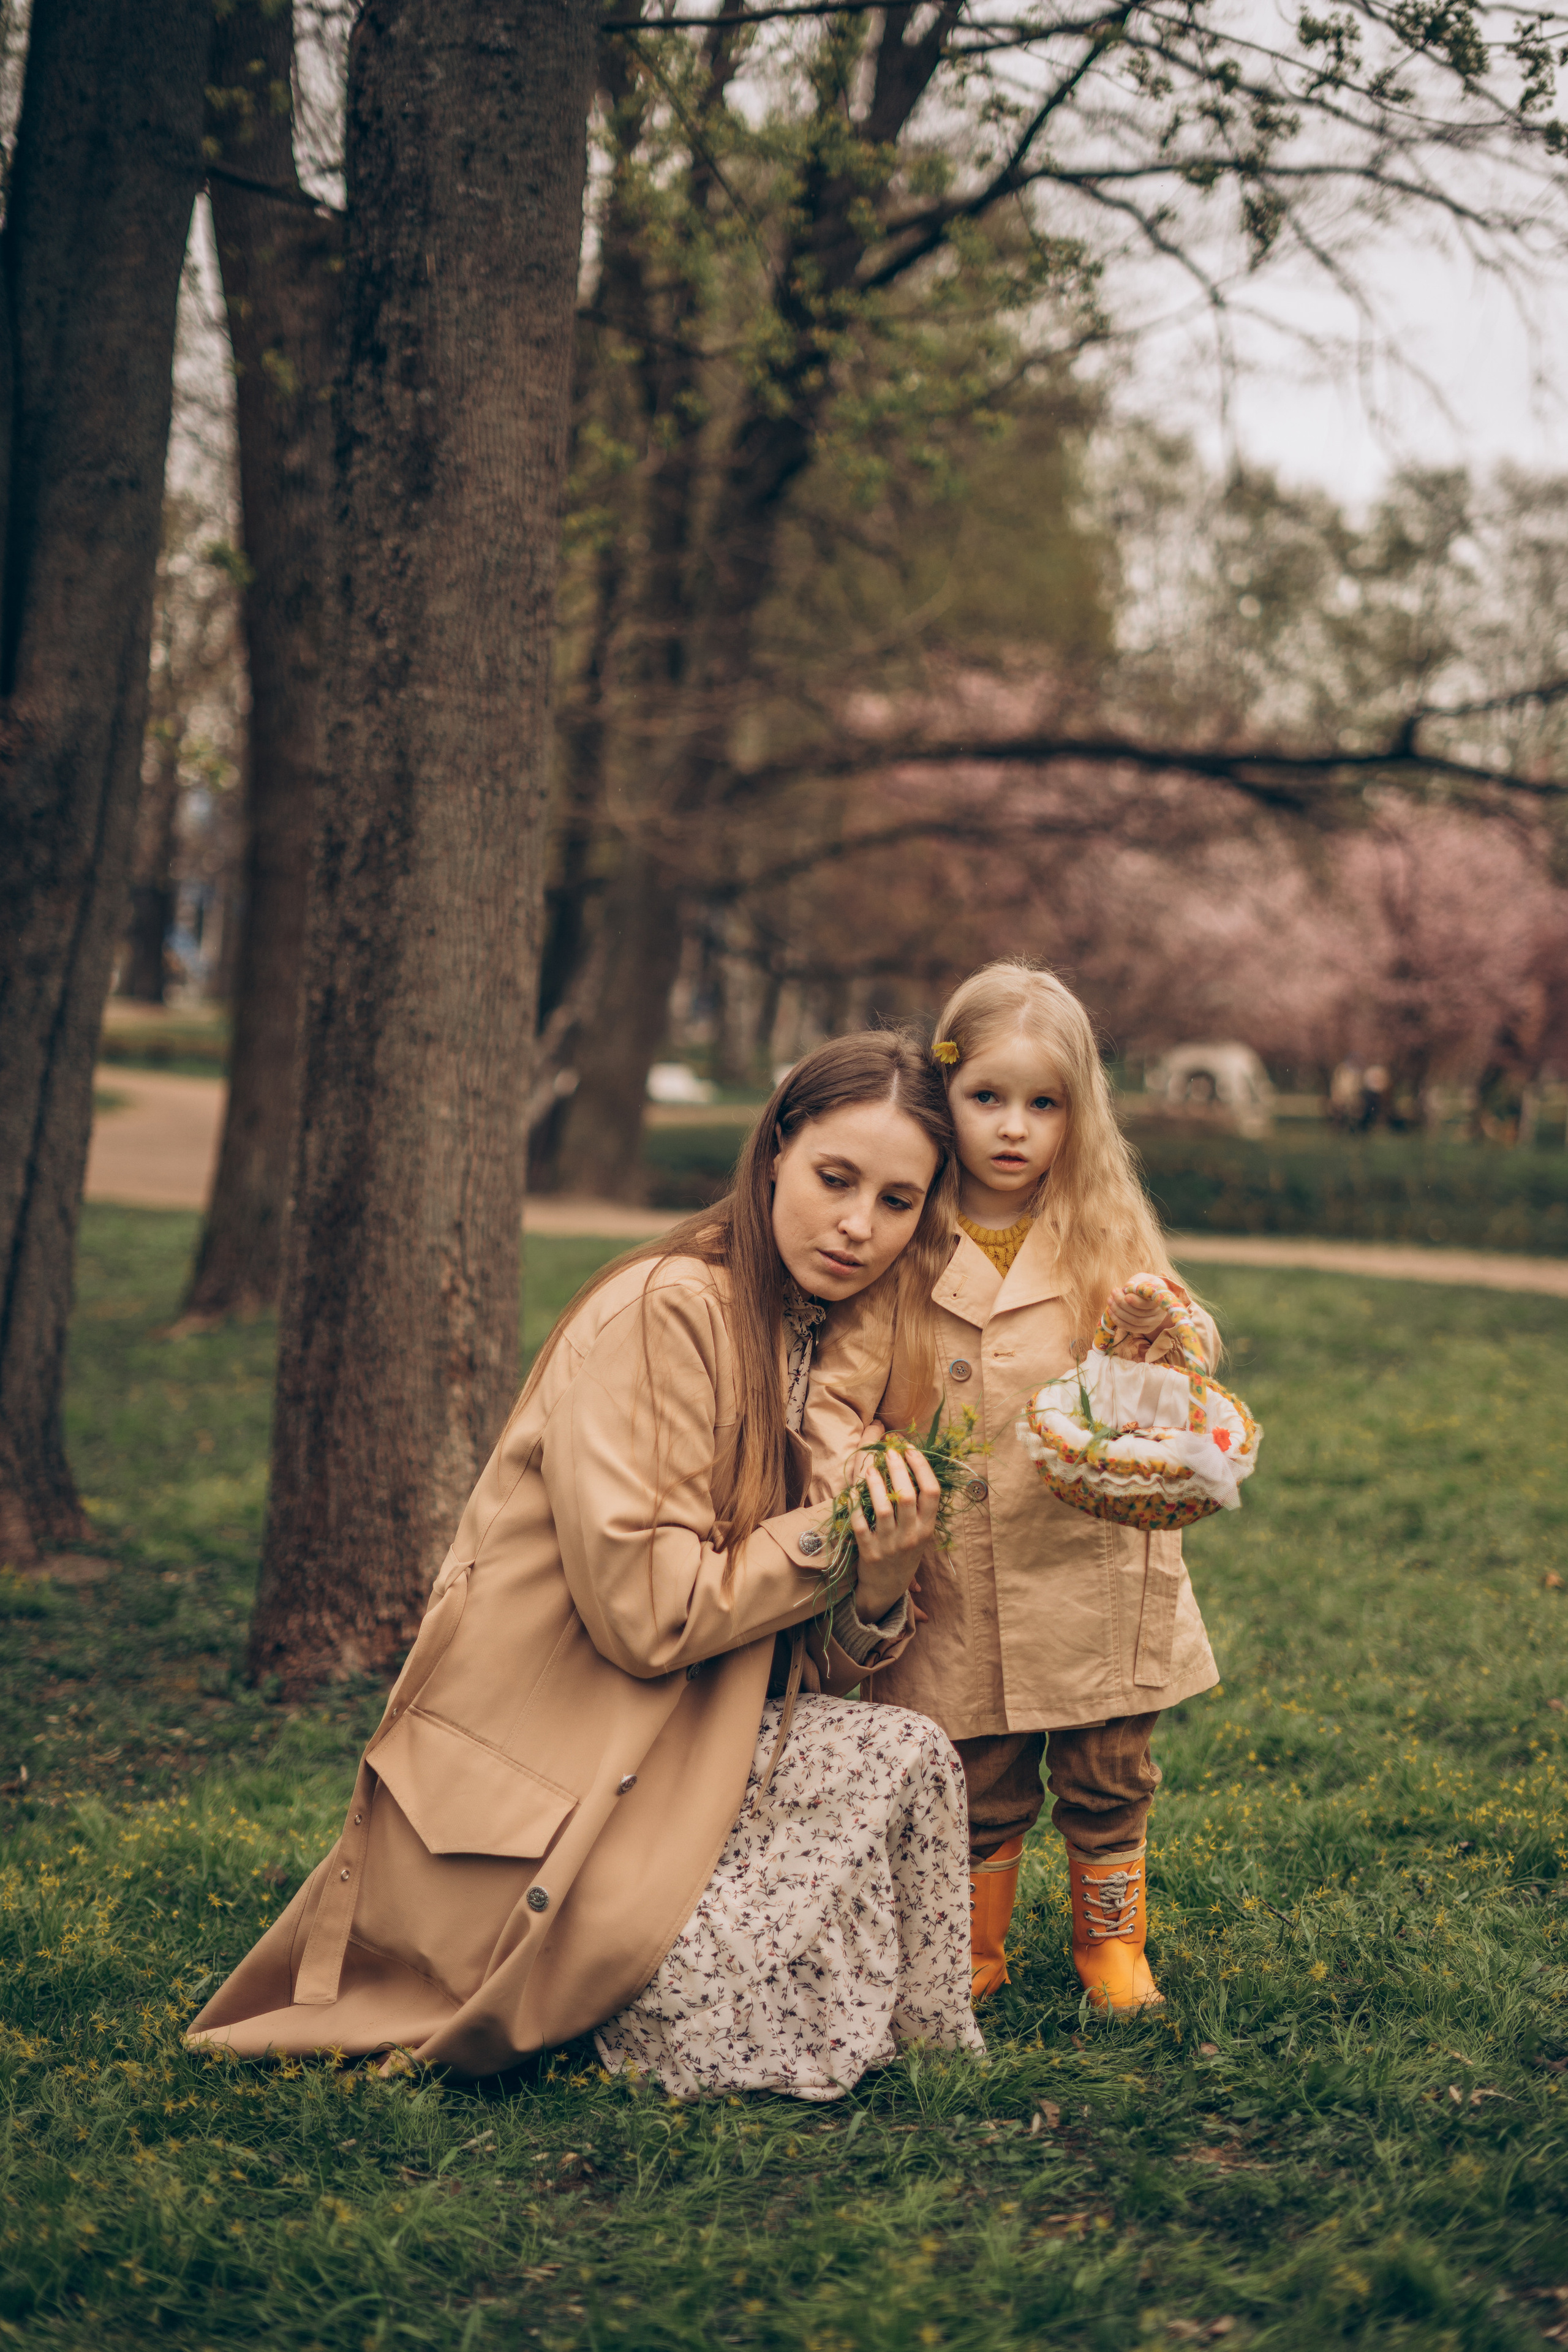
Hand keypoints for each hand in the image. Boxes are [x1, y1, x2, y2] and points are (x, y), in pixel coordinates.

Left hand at [849, 1445, 939, 1620]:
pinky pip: (860, 1524)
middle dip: (898, 1469)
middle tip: (890, 1451)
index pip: (932, 1492)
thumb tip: (912, 1465)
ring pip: (883, 1507)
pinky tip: (853, 1491)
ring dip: (876, 1483)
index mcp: (927, 1529)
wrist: (886, 1590)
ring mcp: (889, 1545)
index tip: (910, 1449)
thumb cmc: (904, 1554)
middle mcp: (911, 1536)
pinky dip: (855, 1505)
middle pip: (908, 1495)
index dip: (922, 1467)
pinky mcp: (868, 1552)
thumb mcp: (920, 1534)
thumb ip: (920, 1508)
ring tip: (871, 1467)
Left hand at [1108, 1277, 1175, 1338]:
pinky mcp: (1147, 1329)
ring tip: (1109, 1300)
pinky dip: (1119, 1321)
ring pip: (1134, 1321)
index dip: (1136, 1301)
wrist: (1152, 1294)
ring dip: (1118, 1312)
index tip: (1125, 1295)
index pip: (1149, 1304)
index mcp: (1161, 1299)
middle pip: (1139, 1314)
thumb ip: (1136, 1280)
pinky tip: (1111, 1311)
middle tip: (1112, 1293)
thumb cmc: (1146, 1284)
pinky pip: (1131, 1328)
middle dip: (1122, 1304)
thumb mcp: (1143, 1278)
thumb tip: (1128, 1285)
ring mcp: (1154, 1322)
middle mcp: (1160, 1313)